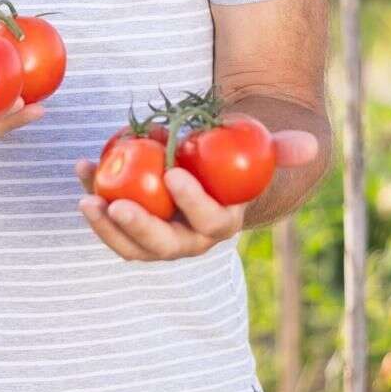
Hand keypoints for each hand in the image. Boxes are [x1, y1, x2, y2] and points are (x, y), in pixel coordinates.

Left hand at [75, 130, 321, 260]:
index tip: (172, 175)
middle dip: (137, 228)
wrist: (212, 171)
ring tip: (86, 197)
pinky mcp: (131, 228)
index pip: (209, 222)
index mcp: (221, 225)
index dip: (192, 203)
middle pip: (163, 246)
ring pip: (130, 245)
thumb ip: (281, 149)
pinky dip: (93, 199)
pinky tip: (81, 169)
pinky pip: (111, 221)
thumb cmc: (237, 158)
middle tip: (114, 202)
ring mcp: (157, 239)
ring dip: (105, 226)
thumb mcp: (259, 150)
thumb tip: (309, 145)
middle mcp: (189, 241)